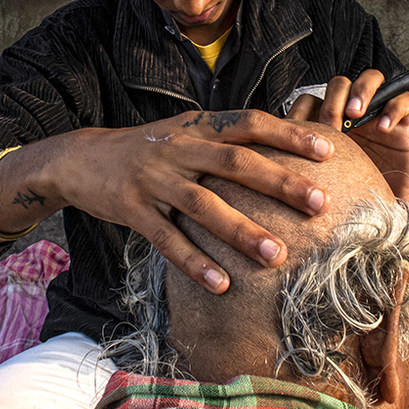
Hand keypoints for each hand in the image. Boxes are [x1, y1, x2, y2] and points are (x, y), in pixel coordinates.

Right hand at [39, 110, 334, 293]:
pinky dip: (194, 263)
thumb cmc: (147, 148)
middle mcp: (178, 149)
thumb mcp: (183, 131)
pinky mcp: (132, 210)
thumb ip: (224, 138)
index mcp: (197, 127)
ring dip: (242, 231)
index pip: (249, 123)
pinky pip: (166, 240)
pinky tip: (221, 284)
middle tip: (319, 203)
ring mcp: (154, 180)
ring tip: (277, 255)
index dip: (288, 135)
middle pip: (236, 162)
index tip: (328, 150)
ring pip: (204, 205)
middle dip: (280, 182)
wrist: (81, 158)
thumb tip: (282, 147)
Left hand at [286, 70, 408, 201]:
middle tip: (332, 125)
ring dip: (361, 91)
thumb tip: (274, 149)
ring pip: (373, 79)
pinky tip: (383, 128)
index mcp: (329, 121)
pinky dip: (392, 109)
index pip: (315, 95)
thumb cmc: (353, 189)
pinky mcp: (404, 122)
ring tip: (356, 113)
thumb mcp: (326, 172)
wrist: (387, 206)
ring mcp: (379, 112)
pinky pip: (403, 101)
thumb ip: (306, 155)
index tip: (308, 133)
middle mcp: (353, 112)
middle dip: (333, 100)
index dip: (310, 107)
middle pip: (340, 84)